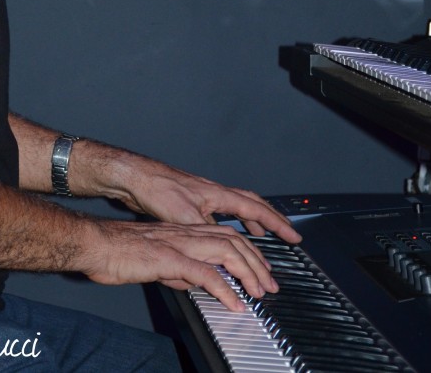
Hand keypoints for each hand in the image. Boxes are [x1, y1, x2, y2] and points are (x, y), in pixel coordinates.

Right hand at [82, 218, 277, 313]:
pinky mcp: (168, 258)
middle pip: (232, 240)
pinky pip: (203, 273)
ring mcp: (178, 243)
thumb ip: (178, 271)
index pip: (225, 235)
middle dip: (257, 262)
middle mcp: (185, 233)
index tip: (261, 271)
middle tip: (270, 285)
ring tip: (259, 293)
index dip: (248, 252)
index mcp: (183, 232)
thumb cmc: (117, 251)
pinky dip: (224, 288)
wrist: (94, 243)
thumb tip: (195, 284)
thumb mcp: (155, 262)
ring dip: (247, 273)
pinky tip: (233, 302)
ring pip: (225, 251)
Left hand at [110, 155, 300, 244]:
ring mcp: (203, 196)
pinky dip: (230, 221)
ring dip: (251, 220)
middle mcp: (214, 192)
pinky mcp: (191, 201)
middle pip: (252, 203)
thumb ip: (207, 234)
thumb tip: (223, 252)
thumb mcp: (186, 217)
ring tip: (259, 235)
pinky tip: (224, 231)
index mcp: (218, 194)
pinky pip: (221, 211)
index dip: (277, 223)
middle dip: (271, 219)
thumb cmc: (158, 190)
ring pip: (236, 206)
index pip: (256, 208)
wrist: (136, 178)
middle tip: (286, 233)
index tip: (294, 235)